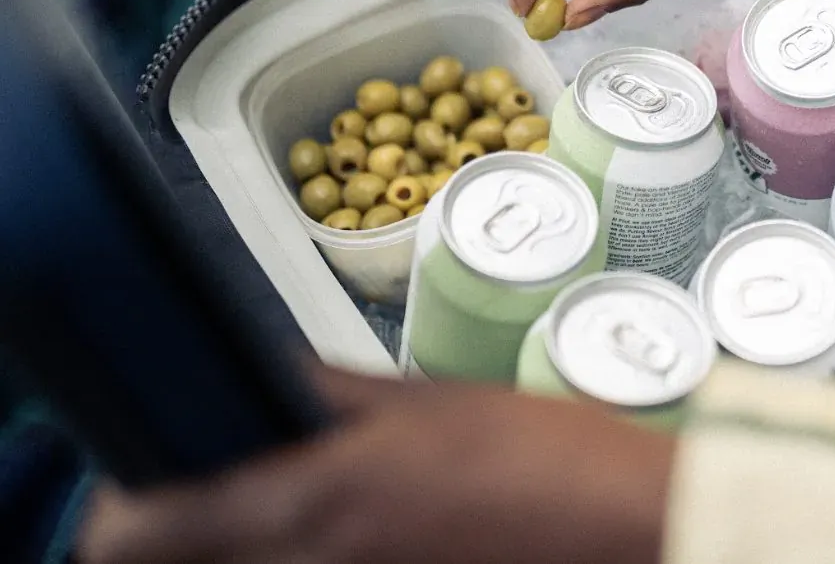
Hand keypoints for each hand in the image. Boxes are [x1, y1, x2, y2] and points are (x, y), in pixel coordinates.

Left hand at [78, 368, 676, 563]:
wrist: (622, 528)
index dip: (127, 505)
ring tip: (273, 512)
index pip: (141, 531)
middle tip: (205, 492)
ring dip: (230, 552)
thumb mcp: (432, 402)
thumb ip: (334, 394)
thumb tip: (272, 372)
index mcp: (310, 501)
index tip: (149, 472)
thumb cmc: (545, 460)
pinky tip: (341, 542)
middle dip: (171, 535)